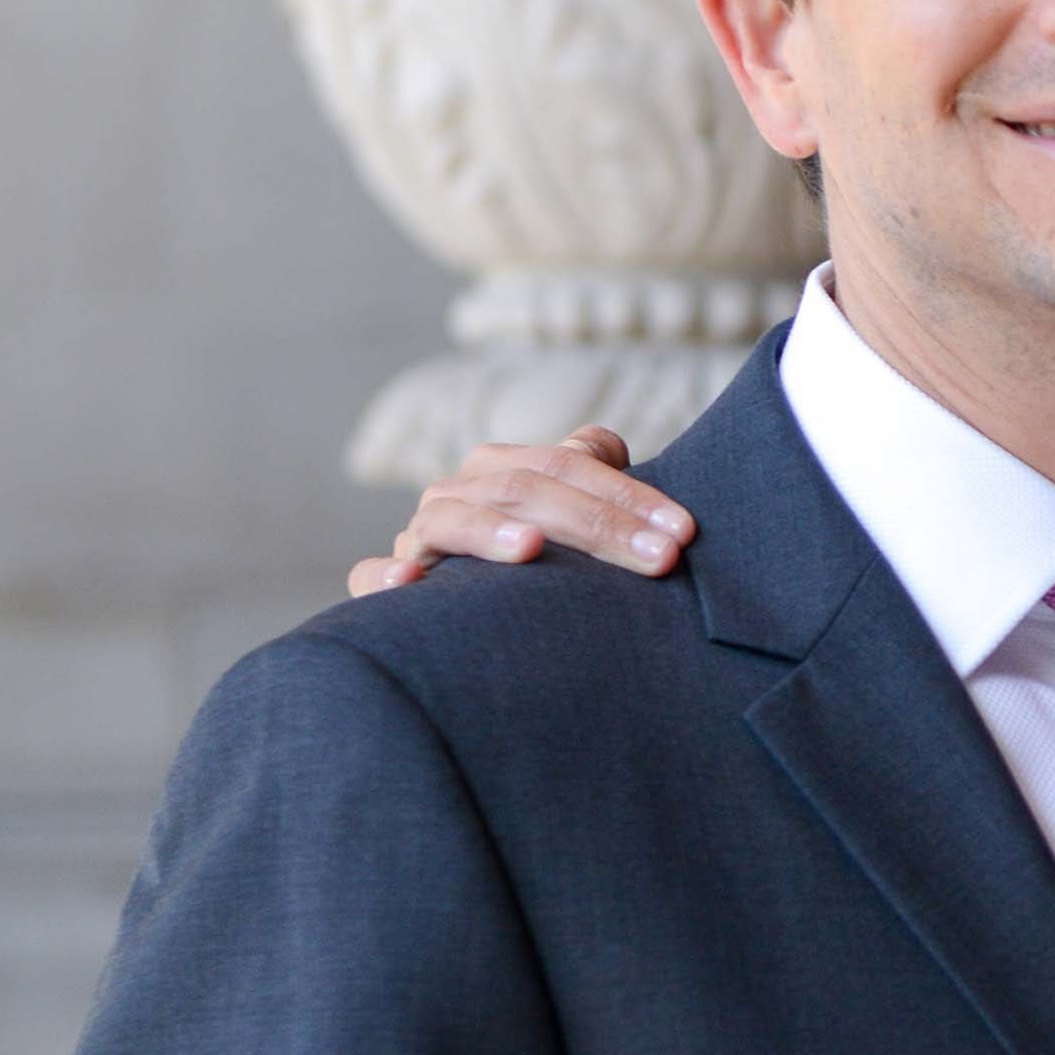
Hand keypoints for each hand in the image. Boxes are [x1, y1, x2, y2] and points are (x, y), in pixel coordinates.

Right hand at [350, 427, 697, 597]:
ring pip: (453, 519)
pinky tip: (407, 582)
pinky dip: (384, 574)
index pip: (568, 465)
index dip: (628, 494)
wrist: (461, 607)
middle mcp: (460, 491)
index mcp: (504, 469)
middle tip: (658, 559)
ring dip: (491, 532)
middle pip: (525, 490)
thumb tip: (611, 447)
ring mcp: (422, 534)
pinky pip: (370, 574)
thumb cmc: (535, 557)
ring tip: (533, 548)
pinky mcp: (389, 580)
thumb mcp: (566, 510)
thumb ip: (590, 470)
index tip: (684, 532)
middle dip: (596, 523)